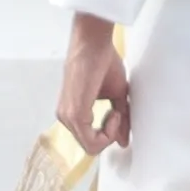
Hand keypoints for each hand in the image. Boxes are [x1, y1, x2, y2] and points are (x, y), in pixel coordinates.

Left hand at [53, 13, 133, 158]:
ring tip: (115, 110)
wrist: (94, 44)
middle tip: (118, 113)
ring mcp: (67, 117)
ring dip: (109, 133)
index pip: (90, 140)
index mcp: (72, 112)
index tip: (117, 113)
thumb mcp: (116, 96)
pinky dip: (108, 132)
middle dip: (110, 134)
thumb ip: (120, 120)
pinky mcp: (73, 115)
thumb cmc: (102, 62)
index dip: (109, 132)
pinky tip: (113, 112)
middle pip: (91, 146)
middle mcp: (65, 117)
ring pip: (91, 146)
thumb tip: (123, 141)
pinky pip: (91, 141)